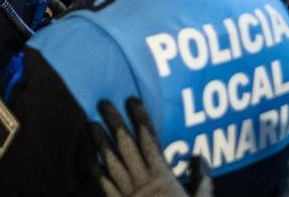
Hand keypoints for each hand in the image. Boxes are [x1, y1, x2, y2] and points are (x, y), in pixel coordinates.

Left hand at [91, 98, 211, 196]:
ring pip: (111, 163)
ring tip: (90, 123)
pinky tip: (87, 157)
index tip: (133, 101)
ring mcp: (129, 195)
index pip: (150, 142)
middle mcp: (144, 184)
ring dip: (100, 143)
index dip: (140, 120)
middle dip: (115, 124)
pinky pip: (104, 186)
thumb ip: (202, 181)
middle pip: (126, 147)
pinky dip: (95, 170)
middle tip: (103, 103)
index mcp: (164, 179)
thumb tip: (199, 157)